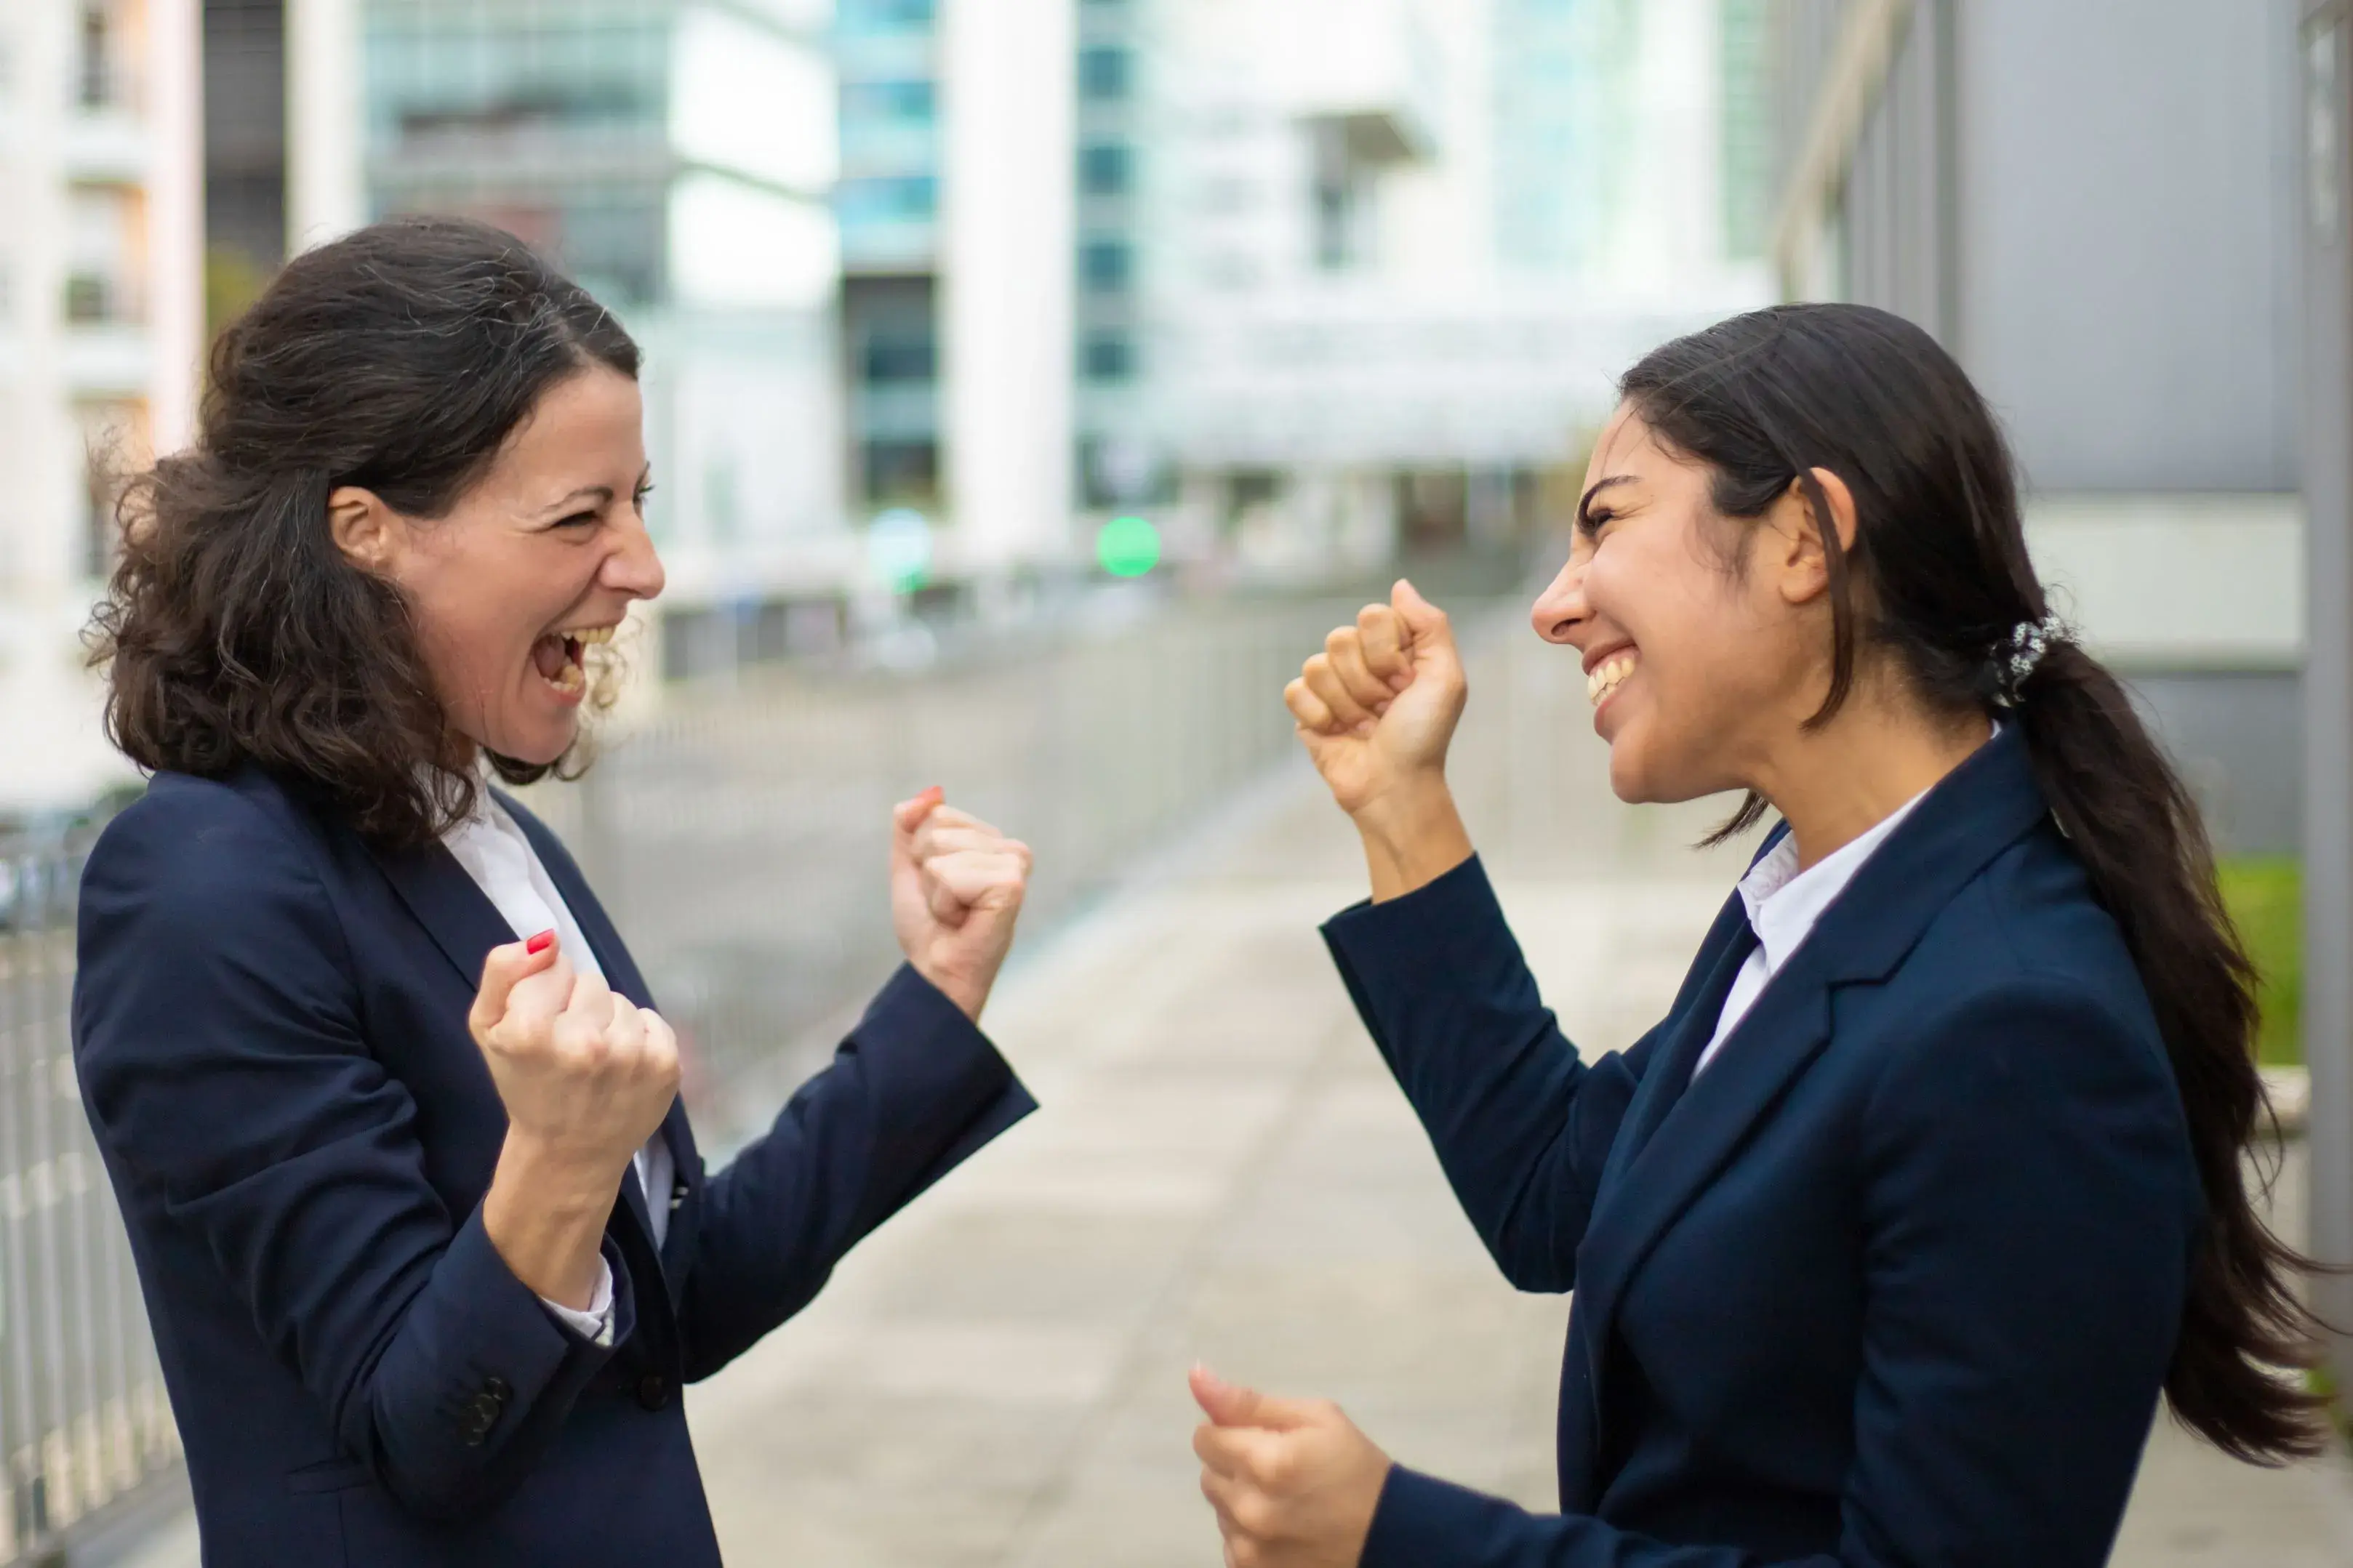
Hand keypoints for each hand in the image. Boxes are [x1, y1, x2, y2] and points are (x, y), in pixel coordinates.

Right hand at [469, 933, 679, 1306]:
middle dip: (577, 1007)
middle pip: (590, 981)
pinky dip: (638, 1037)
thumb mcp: (488, 1028)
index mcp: (532, 1033)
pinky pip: (651, 1019)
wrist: (568, 1154)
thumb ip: (505, 971)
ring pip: (621, 1001)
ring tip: (594, 1061)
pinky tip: (621, 1067)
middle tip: (566, 1047)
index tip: (541, 1025)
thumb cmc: (525, 1086)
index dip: (544, 991)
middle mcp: (585, 1043)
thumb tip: (547, 938)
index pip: (553, 964)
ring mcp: (631, 1055)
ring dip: (608, 1023)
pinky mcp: (665, 1065)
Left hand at [891, 789, 1031, 1021]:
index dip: (921, 854)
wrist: (936, 969)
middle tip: (947, 904)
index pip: (939, 815)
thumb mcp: (910, 866)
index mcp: (991, 840)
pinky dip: (945, 903)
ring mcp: (1014, 865)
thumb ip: (911, 825)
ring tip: (956, 914)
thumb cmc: (929, 925)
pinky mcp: (1010, 885)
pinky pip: (950, 875)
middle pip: (937, 829)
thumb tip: (931, 792)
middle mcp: (1010, 848)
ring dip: (935, 890)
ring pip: (940, 851)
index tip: (939, 887)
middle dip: (927, 871)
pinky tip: (964, 920)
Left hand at [1191, 1367, 1390, 1567]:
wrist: (1388, 1535)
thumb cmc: (1353, 1466)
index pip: (1205, 1437)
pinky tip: (1282, 1526)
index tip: (1259, 1436)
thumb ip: (1248, 1402)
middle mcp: (1249, 1508)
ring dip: (1240, 1498)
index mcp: (1264, 1462)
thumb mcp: (1315, 1418)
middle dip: (1234, 1464)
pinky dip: (1248, 1532)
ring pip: (1219, 1508)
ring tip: (1284, 1499)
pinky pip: (1230, 1541)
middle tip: (1277, 1467)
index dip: (1230, 1431)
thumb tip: (1195, 1377)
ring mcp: (1249, 1547)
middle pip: (1208, 1473)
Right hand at [1285, 579, 1466, 820]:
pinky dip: (1320, 715)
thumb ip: (1430, 625)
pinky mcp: (1307, 710)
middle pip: (1340, 638)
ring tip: (1366, 726)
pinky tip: (1339, 733)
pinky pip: (1295, 690)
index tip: (1407, 684)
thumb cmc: (1425, 737)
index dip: (1388, 652)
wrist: (1394, 786)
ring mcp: (1332, 685)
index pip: (1372, 616)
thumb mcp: (1446, 678)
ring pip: (1317, 665)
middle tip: (1386, 708)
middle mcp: (1362, 661)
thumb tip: (1400, 586)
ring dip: (1347, 704)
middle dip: (1367, 682)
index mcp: (1395, 648)